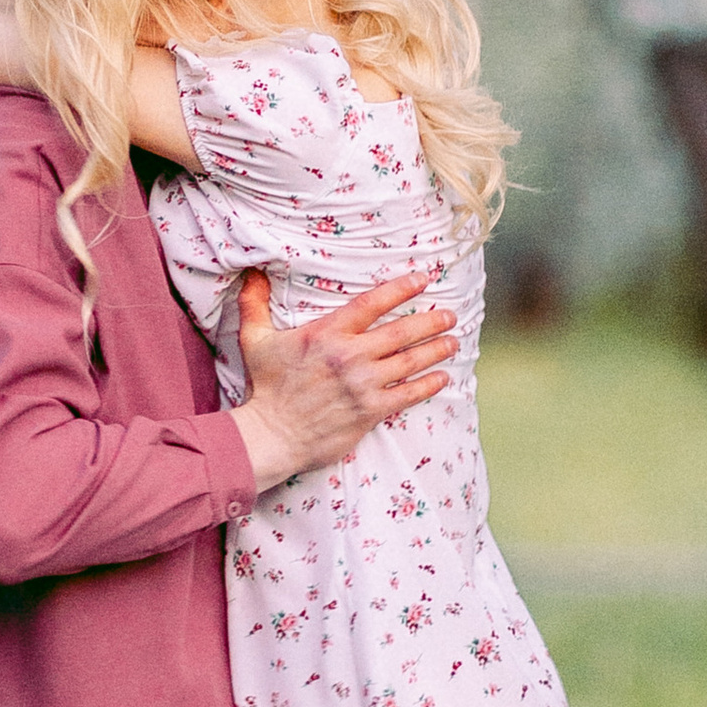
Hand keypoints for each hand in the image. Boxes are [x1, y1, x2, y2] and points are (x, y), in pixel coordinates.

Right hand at [230, 270, 456, 492]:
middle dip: (430, 321)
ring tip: (453, 341)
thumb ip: (255, 303)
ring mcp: (363, 384)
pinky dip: (429, 384)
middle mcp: (350, 355)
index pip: (372, 303)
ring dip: (436, 349)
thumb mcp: (255, 339)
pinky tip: (442, 377)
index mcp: (327, 333)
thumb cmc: (265, 388)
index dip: (401, 289)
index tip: (422, 280)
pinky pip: (408, 394)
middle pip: (401, 331)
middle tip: (449, 315)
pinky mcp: (370, 411)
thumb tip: (253, 272)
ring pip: (410, 361)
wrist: (271, 435)